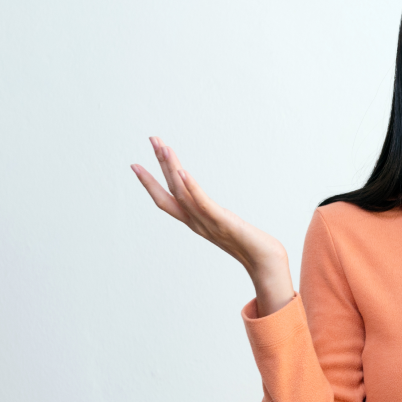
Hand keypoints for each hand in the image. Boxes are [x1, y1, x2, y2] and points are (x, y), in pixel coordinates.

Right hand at [131, 137, 288, 281]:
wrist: (265, 262)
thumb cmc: (251, 245)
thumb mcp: (226, 226)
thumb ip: (216, 217)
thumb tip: (213, 208)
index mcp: (195, 222)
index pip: (166, 200)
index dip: (149, 183)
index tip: (135, 164)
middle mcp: (196, 222)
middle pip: (170, 190)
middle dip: (160, 164)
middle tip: (152, 139)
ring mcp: (207, 223)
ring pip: (182, 193)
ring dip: (172, 168)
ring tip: (164, 147)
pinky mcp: (223, 222)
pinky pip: (202, 203)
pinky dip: (191, 187)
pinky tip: (182, 172)